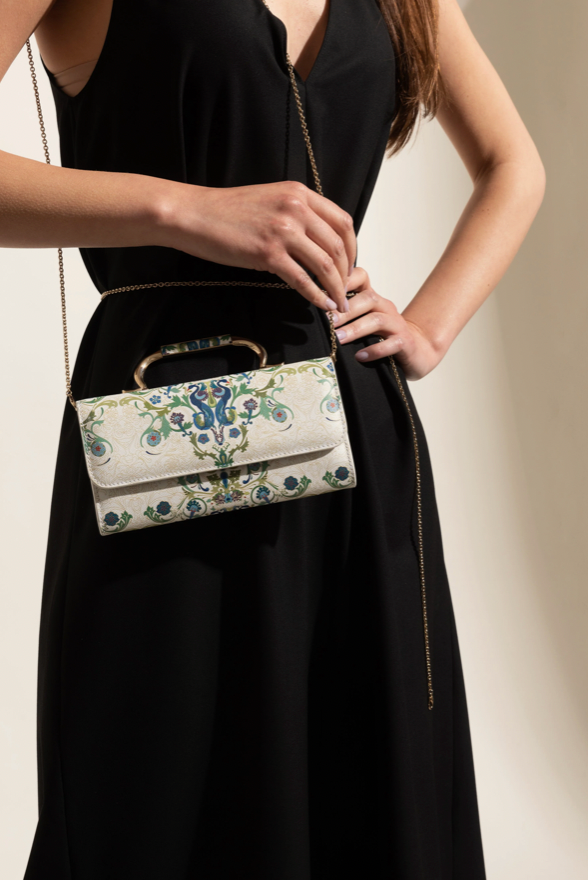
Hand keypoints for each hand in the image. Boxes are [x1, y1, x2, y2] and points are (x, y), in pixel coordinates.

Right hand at [160, 180, 355, 312]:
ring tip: (338, 305)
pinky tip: (321, 305)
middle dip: (347, 273)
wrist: (194, 214)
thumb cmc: (227, 212)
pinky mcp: (267, 253)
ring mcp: (283, 231)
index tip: (350, 266)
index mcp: (299, 194)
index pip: (343, 222)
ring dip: (336, 289)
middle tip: (347, 291)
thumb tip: (317, 240)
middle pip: (339, 246)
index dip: (353, 248)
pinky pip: (302, 280)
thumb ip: (296, 214)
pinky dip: (316, 296)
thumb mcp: (270, 200)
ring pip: (325, 265)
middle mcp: (296, 208)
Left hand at [330, 267, 442, 379]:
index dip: (345, 279)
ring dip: (355, 329)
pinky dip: (374, 350)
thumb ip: (343, 316)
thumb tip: (313, 313)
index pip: (361, 277)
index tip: (324, 291)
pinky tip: (360, 357)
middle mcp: (385, 307)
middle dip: (344, 310)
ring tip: (338, 338)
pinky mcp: (405, 343)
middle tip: (326, 322)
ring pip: (376, 320)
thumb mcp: (363, 322)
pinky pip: (391, 344)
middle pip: (367, 298)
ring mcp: (396, 324)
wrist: (416, 352)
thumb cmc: (382, 337)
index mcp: (373, 299)